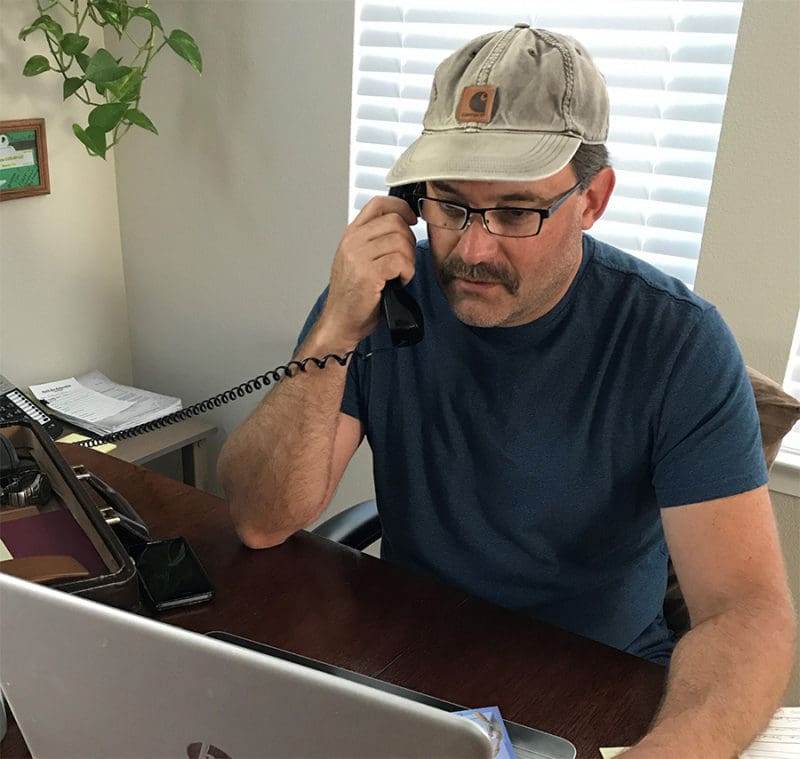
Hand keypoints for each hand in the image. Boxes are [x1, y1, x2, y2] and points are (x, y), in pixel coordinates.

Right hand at [317, 196, 417, 348]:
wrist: (340, 321)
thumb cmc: (352, 295)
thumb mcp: (358, 259)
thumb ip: (374, 240)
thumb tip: (402, 226)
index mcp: (351, 234)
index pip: (379, 204)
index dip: (401, 208)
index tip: (412, 220)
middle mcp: (353, 241)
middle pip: (395, 222)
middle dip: (409, 241)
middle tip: (405, 260)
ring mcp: (358, 257)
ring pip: (401, 241)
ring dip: (408, 260)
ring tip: (400, 273)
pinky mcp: (368, 274)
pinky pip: (400, 261)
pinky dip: (407, 272)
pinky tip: (399, 281)